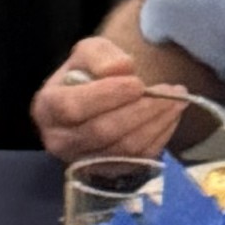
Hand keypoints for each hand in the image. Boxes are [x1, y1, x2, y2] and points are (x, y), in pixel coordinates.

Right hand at [34, 40, 194, 166]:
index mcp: (47, 108)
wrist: (97, 100)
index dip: (107, 96)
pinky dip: (160, 137)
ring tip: (178, 99)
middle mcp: (59, 141)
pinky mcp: (108, 173)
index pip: (73, 107)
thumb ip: (101, 55)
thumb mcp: (90, 52)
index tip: (138, 83)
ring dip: (157, 123)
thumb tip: (121, 69)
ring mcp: (84, 162)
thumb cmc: (90, 74)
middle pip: (103, 131)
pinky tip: (170, 117)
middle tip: (172, 91)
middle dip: (142, 110)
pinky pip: (139, 159)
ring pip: (125, 148)